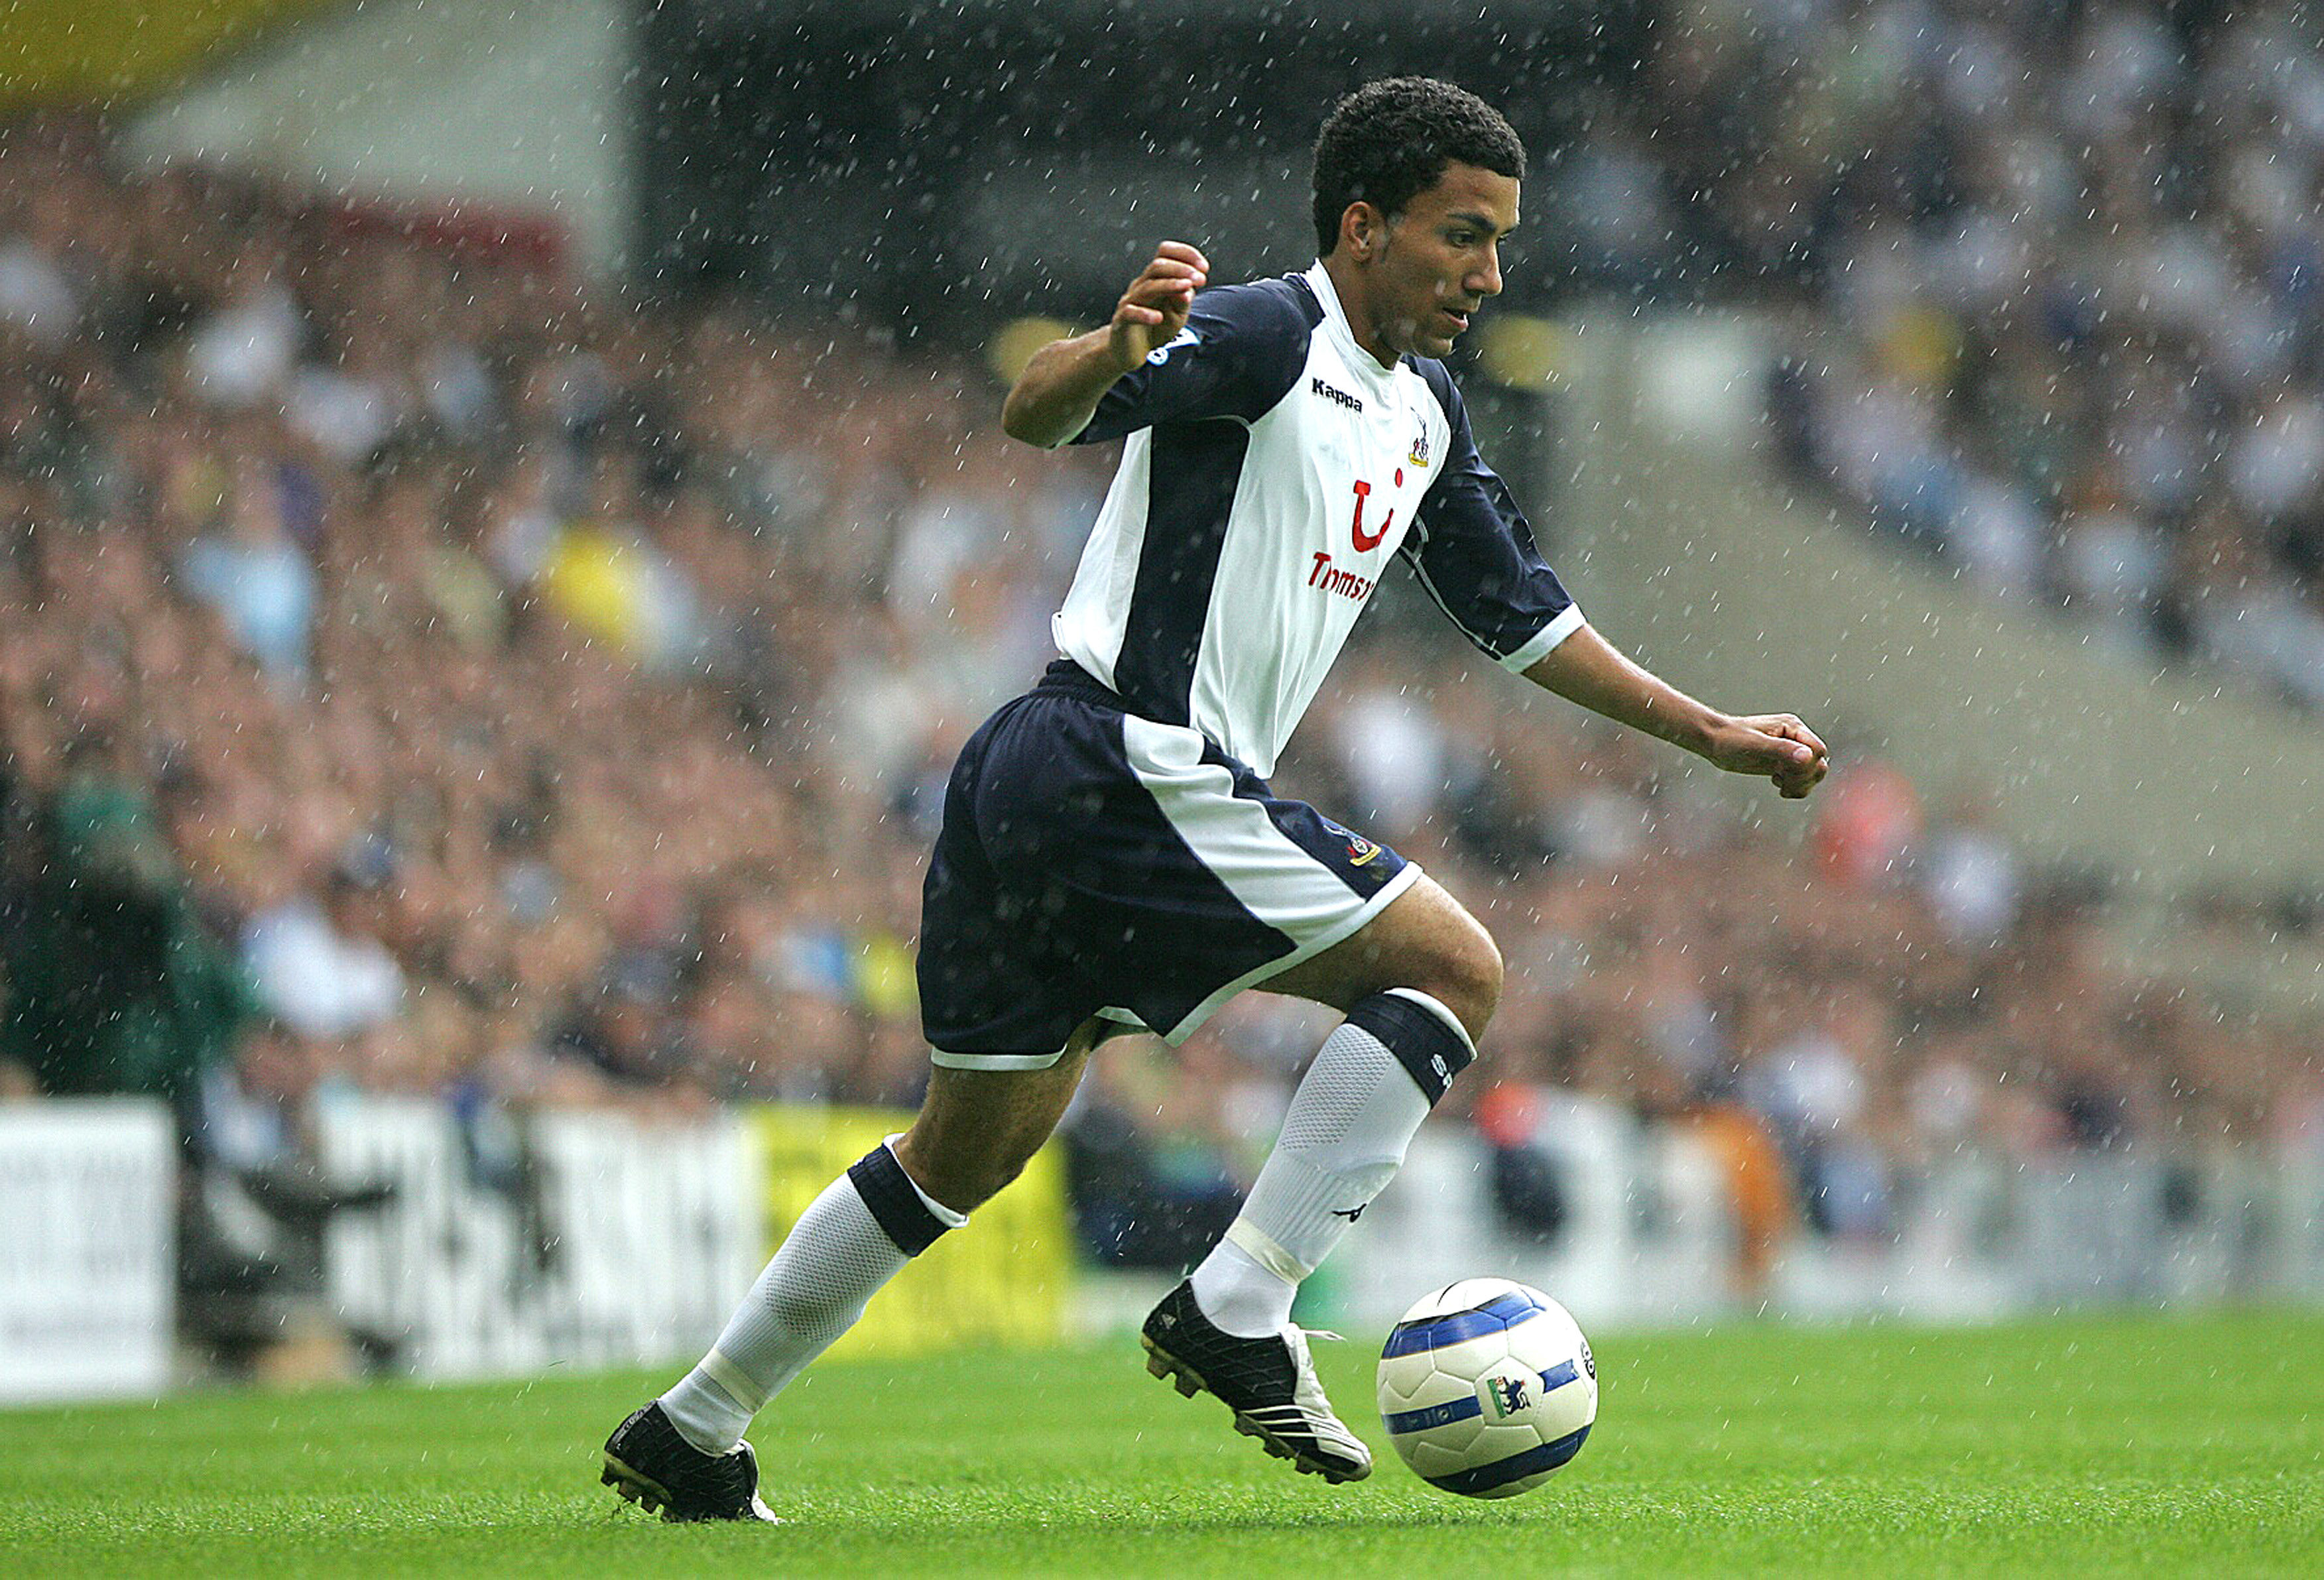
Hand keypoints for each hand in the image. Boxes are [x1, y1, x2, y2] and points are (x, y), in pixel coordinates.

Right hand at [1107, 242, 1208, 370]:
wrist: (1130, 351)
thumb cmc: (1155, 328)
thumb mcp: (1177, 314)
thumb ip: (1184, 300)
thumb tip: (1189, 289)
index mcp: (1156, 279)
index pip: (1166, 253)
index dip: (1185, 254)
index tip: (1204, 268)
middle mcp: (1142, 285)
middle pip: (1158, 266)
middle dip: (1181, 269)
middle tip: (1200, 279)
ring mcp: (1130, 302)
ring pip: (1147, 286)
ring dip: (1170, 285)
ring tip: (1186, 288)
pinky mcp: (1121, 320)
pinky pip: (1131, 312)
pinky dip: (1145, 314)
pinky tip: (1158, 317)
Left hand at [1702, 713, 1828, 798]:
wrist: (1713, 742)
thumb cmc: (1730, 739)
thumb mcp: (1754, 746)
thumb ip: (1781, 750)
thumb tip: (1808, 757)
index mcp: (1792, 727)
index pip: (1818, 750)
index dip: (1807, 765)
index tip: (1784, 770)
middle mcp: (1795, 738)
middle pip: (1819, 764)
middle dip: (1803, 777)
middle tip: (1780, 779)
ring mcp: (1790, 751)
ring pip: (1813, 773)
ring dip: (1800, 784)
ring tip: (1780, 784)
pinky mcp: (1783, 763)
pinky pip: (1801, 779)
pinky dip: (1795, 787)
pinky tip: (1778, 785)